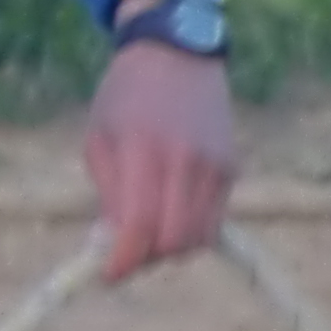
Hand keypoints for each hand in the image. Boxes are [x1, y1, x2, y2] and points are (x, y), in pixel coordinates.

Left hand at [84, 41, 238, 281]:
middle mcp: (186, 161)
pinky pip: (214, 220)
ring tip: (145, 232)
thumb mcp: (98, 139)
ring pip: (199, 237)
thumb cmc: (124, 97)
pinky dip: (190, 230)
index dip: (124, 259)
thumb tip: (115, 245)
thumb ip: (108, 194)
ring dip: (170, 248)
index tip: (108, 275)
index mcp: (144, 150)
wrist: (176, 55)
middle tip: (125, 252)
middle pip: (175, 241)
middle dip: (147, 258)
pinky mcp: (232, 169)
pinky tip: (169, 215)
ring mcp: (215, 166)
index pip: (139, 225)